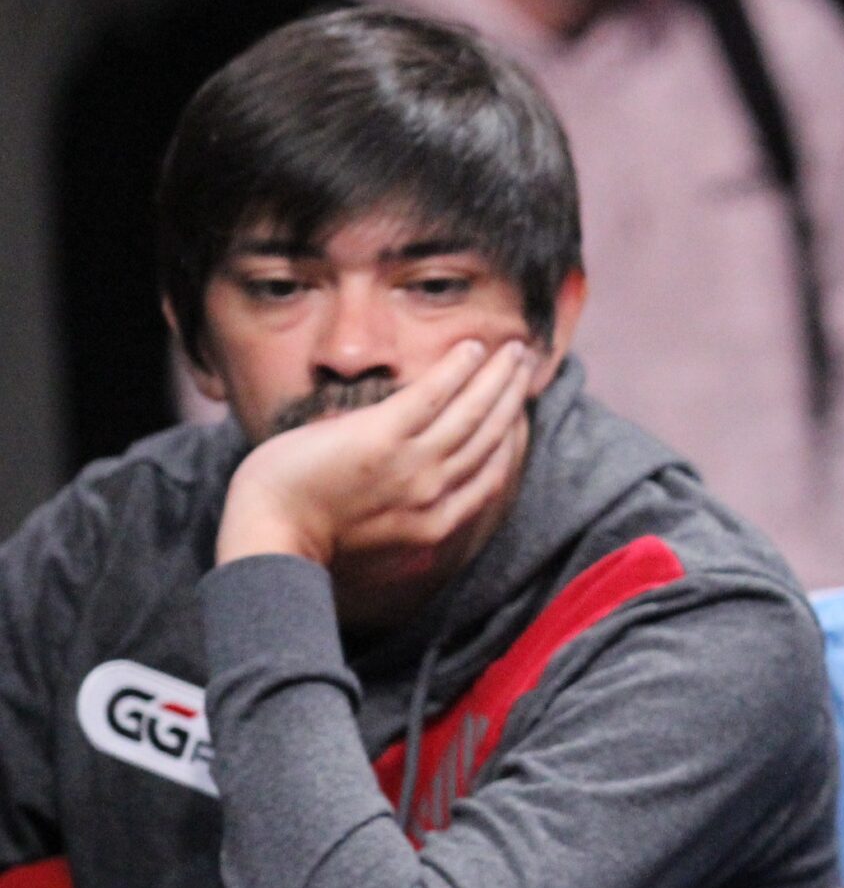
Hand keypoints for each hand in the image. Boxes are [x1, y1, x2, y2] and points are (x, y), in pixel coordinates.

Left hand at [217, 337, 534, 576]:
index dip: (511, 437)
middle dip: (512, 398)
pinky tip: (471, 348)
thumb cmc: (309, 537)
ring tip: (512, 349)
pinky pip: (432, 397)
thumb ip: (406, 516)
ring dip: (497, 377)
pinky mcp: (382, 437)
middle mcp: (435, 494)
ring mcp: (412, 466)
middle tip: (526, 365)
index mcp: (437, 523)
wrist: (273, 535)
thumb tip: (417, 497)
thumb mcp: (376, 538)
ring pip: (472, 414)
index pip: (491, 473)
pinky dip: (457, 371)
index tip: (518, 410)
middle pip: (490, 437)